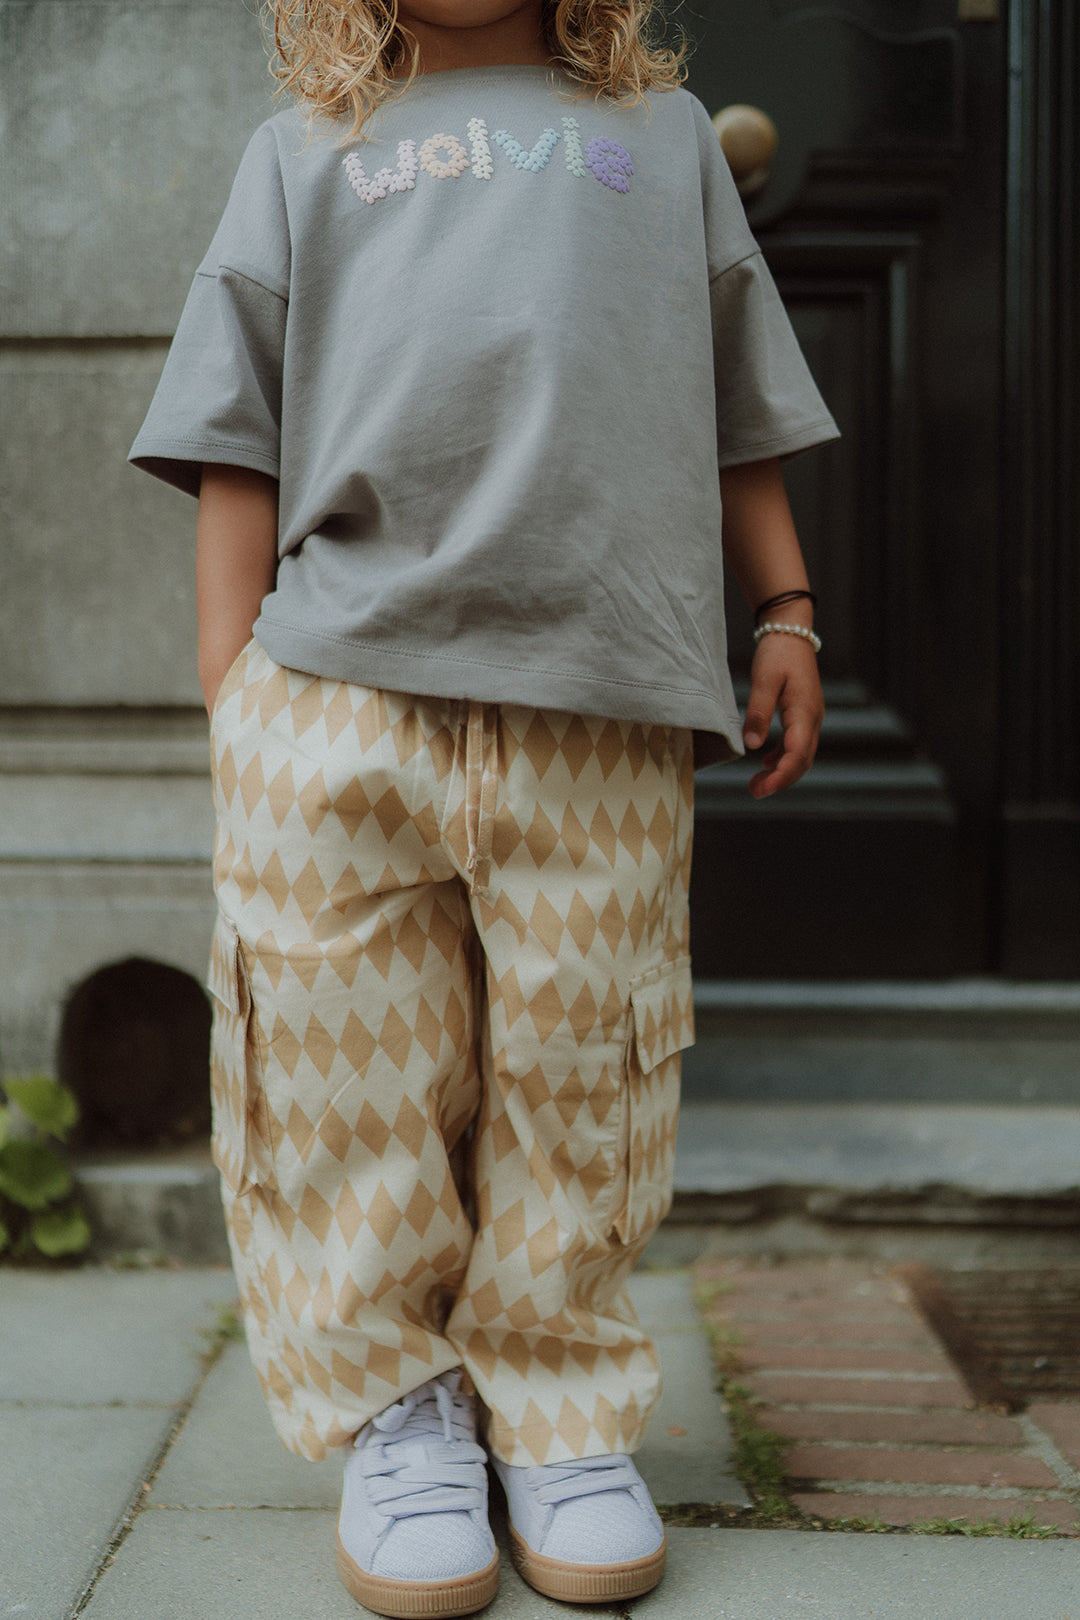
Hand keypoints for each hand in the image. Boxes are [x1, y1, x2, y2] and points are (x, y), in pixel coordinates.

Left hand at [742, 632, 823, 797]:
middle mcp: (813, 719)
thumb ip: (758, 713)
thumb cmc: (777, 653)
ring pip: (801, 754)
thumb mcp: (763, 681)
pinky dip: (783, 757)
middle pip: (802, 761)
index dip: (781, 776)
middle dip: (781, 780)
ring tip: (758, 783)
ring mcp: (810, 717)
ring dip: (782, 772)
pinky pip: (797, 743)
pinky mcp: (803, 714)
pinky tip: (766, 763)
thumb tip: (753, 746)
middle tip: (755, 791)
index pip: (797, 754)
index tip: (762, 789)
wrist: (791, 631)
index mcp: (805, 712)